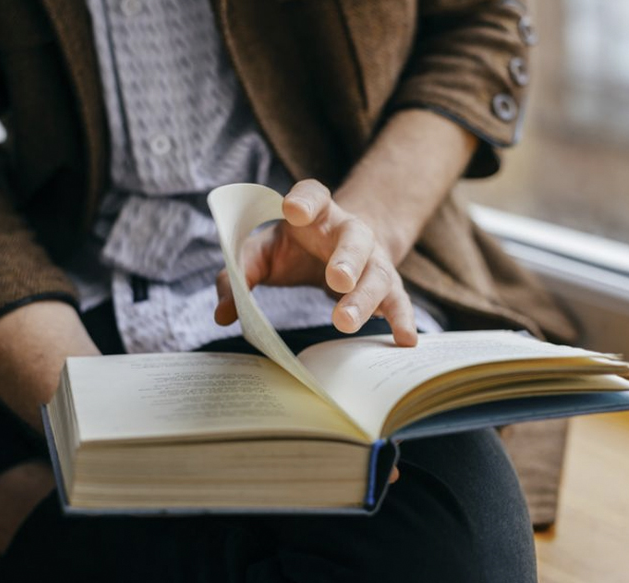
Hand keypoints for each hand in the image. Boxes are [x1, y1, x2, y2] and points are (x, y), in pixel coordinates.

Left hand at [214, 179, 416, 346]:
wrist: (339, 252)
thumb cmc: (294, 250)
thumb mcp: (262, 253)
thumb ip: (238, 275)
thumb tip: (224, 313)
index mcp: (316, 214)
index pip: (313, 195)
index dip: (305, 200)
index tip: (294, 209)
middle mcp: (349, 232)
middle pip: (354, 238)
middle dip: (347, 258)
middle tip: (336, 279)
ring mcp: (373, 260)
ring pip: (377, 274)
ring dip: (364, 297)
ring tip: (345, 322)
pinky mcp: (387, 287)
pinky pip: (398, 302)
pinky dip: (402, 320)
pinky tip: (405, 340)